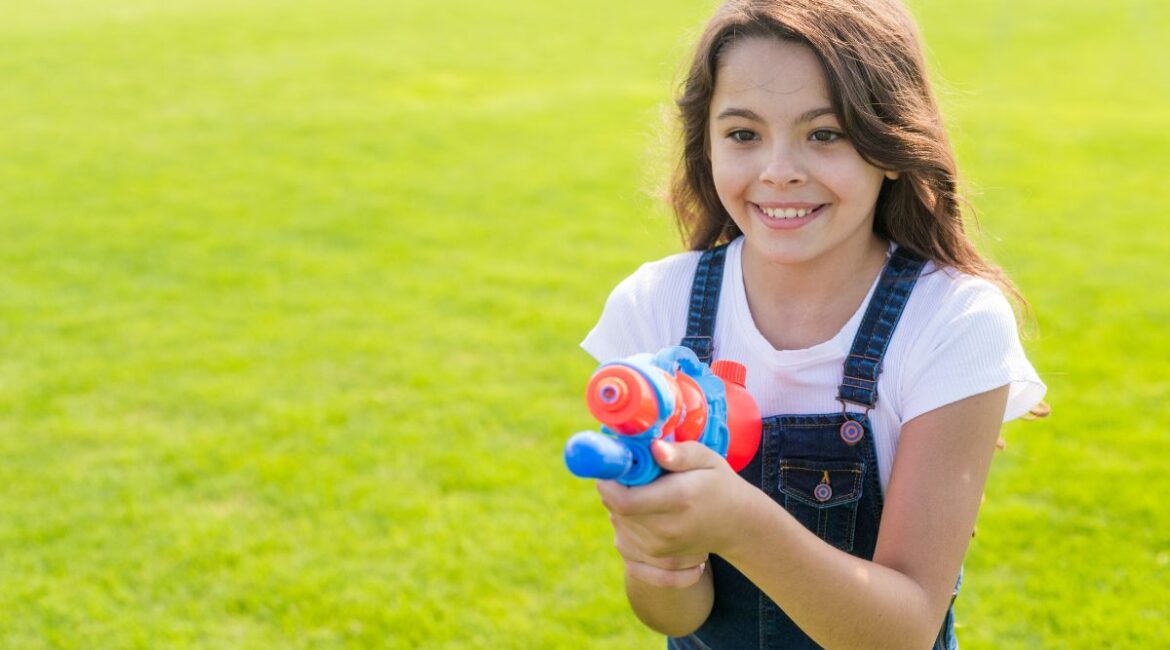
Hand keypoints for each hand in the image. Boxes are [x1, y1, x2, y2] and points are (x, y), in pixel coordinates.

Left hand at [596, 440, 748, 583]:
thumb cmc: (717, 484)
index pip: (624, 500)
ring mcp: (658, 548)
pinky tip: (642, 512)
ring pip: (617, 522)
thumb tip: (654, 448)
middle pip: (616, 509)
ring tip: (646, 491)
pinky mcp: (653, 558)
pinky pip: (623, 539)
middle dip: (615, 487)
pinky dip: (625, 522)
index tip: (613, 465)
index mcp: (678, 500)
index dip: (608, 482)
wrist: (735, 525)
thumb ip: (679, 453)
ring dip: (620, 504)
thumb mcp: (706, 459)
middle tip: (632, 472)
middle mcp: (665, 529)